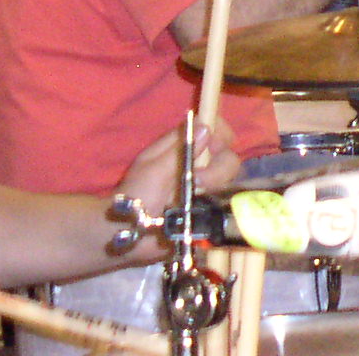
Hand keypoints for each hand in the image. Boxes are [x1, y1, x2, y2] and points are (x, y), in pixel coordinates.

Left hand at [119, 118, 239, 217]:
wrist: (130, 233)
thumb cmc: (137, 196)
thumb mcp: (154, 170)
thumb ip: (180, 149)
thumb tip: (206, 127)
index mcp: (180, 145)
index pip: (210, 125)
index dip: (219, 132)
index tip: (217, 146)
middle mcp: (196, 160)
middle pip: (225, 153)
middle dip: (217, 167)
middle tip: (198, 181)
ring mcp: (203, 183)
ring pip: (228, 176)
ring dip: (215, 184)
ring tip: (195, 197)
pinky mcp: (207, 205)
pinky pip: (225, 197)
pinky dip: (219, 200)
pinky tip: (203, 207)